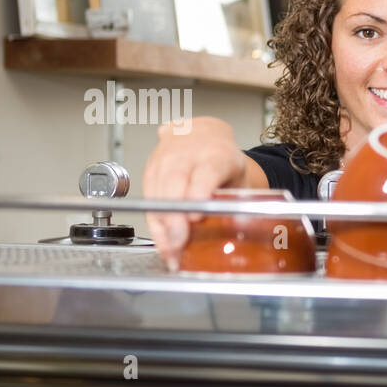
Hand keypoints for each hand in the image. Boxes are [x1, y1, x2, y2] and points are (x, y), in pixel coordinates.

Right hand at [141, 117, 250, 268]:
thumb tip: (236, 228)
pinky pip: (148, 200)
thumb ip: (237, 200)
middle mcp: (187, 153)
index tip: (195, 215)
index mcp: (216, 153)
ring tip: (171, 252)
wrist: (201, 135)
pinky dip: (155, 224)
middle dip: (174, 215)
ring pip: (157, 192)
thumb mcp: (238, 177)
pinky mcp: (149, 170)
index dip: (199, 192)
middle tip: (179, 242)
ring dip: (162, 225)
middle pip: (175, 182)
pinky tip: (163, 242)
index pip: (206, 171)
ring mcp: (164, 159)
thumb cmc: (222, 160)